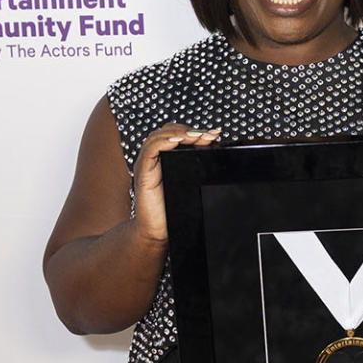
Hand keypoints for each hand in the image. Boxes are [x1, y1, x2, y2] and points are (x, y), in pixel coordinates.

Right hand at [132, 123, 219, 244]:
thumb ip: (200, 171)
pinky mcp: (143, 172)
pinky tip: (178, 141)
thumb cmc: (174, 212)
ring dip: (180, 133)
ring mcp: (148, 164)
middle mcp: (155, 158)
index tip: (215, 134)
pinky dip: (164, 141)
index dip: (195, 131)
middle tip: (209, 135)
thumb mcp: (192, 187)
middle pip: (168, 130)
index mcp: (166, 159)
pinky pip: (151, 149)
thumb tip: (219, 157)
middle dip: (190, 130)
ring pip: (159, 135)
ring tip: (197, 137)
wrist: (158, 233)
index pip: (179, 135)